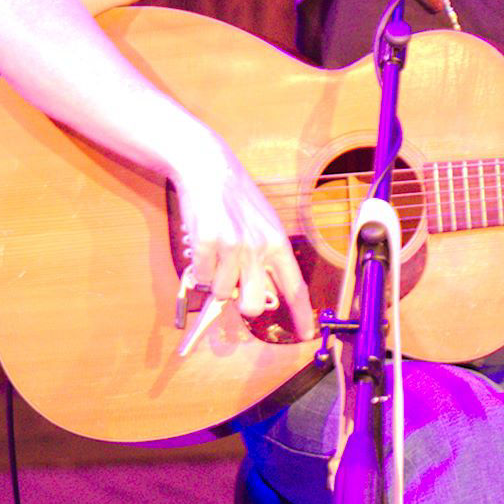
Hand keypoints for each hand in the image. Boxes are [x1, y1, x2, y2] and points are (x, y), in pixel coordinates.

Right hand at [173, 138, 316, 341]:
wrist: (208, 169)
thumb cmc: (237, 199)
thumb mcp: (265, 225)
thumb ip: (268, 257)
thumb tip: (266, 294)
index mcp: (277, 244)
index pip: (295, 288)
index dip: (301, 315)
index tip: (305, 334)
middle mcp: (257, 248)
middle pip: (251, 305)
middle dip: (240, 302)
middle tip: (234, 282)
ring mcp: (231, 246)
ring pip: (220, 292)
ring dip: (215, 278)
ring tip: (217, 252)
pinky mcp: (205, 244)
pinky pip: (199, 276)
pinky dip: (198, 266)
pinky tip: (204, 244)